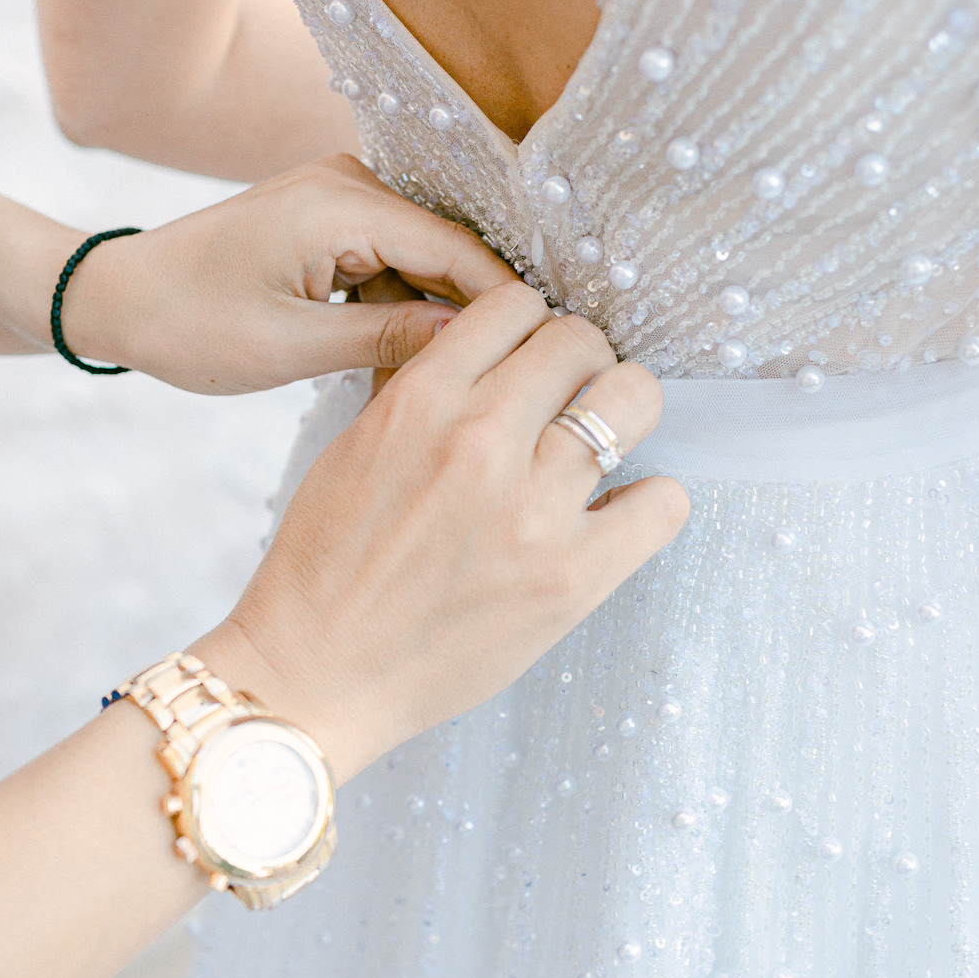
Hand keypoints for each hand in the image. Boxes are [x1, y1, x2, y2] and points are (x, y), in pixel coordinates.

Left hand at [60, 154, 518, 392]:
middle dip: (474, 313)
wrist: (116, 298)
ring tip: (451, 379)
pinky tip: (402, 356)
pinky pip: (389, 258)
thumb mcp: (291, 346)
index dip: (509, 305)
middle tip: (507, 380)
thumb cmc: (188, 325)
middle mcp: (349, 182)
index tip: (552, 353)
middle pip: (448, 250)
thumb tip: (475, 344)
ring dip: (434, 313)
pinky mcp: (327, 216)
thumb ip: (390, 339)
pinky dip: (399, 305)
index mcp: (342, 204)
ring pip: (422, 259)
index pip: (459, 250)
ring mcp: (338, 194)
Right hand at [196, 282, 689, 781]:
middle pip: (581, 341)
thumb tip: (482, 345)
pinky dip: (651, 500)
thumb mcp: (355, 446)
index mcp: (420, 402)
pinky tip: (619, 512)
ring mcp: (532, 510)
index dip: (529, 325)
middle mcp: (480, 442)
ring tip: (600, 445)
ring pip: (634, 400)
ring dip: (621, 414)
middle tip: (570, 397)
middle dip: (580, 361)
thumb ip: (420, 388)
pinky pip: (663, 503)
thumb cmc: (325, 565)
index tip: (531, 354)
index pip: (514, 305)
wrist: (315, 673)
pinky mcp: (570, 579)